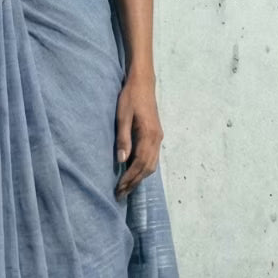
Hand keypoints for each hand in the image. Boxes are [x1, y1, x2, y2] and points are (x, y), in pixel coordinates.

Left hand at [114, 73, 162, 198]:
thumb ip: (123, 138)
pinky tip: (135, 172)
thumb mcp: (123, 116)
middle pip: (148, 168)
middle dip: (134, 182)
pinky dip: (144, 169)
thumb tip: (122, 161)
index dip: (130, 178)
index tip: (119, 188)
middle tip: (121, 194)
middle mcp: (157, 139)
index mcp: (149, 135)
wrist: (143, 83)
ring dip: (140, 178)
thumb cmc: (130, 97)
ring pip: (152, 164)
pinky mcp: (156, 135)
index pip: (140, 163)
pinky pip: (152, 158)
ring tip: (127, 187)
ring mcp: (158, 137)